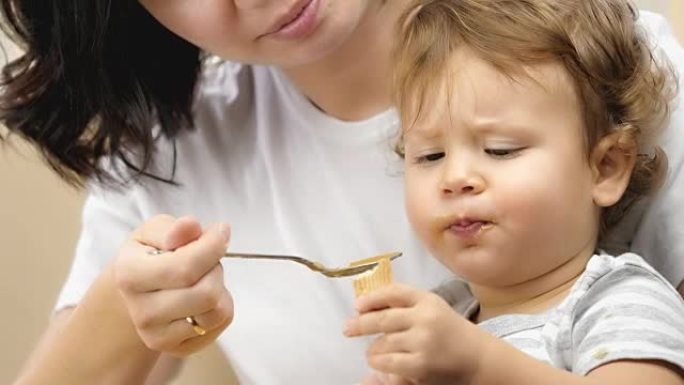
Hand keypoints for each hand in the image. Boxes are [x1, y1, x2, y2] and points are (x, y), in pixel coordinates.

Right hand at [114, 215, 233, 355]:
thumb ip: (174, 228)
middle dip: (215, 268)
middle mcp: (142, 312)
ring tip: (202, 278)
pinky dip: (221, 305)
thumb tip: (191, 227)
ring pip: (217, 311)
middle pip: (206, 293)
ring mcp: (158, 336)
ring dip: (220, 287)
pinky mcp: (178, 349)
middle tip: (205, 259)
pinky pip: (220, 324)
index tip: (221, 231)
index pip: (186, 267)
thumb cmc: (149, 256)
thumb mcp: (154, 231)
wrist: (136, 293)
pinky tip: (202, 297)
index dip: (213, 246)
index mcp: (130, 275)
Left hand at [344, 284, 488, 384]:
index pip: (394, 292)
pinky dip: (379, 362)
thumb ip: (405, 305)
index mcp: (428, 299)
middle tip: (347, 328)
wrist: (478, 358)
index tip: (358, 304)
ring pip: (383, 343)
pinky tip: (378, 362)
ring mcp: (423, 341)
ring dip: (372, 349)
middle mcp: (425, 317)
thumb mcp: (432, 309)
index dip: (372, 297)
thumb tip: (364, 306)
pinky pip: (388, 362)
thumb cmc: (450, 332)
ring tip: (370, 352)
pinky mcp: (421, 364)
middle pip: (383, 318)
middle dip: (361, 324)